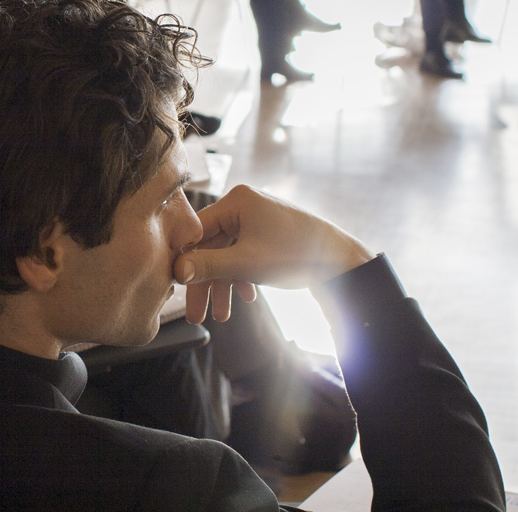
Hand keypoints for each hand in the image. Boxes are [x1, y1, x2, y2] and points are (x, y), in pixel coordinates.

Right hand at [173, 185, 372, 323]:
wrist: (341, 261)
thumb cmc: (296, 255)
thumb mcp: (246, 263)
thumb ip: (208, 266)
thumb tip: (176, 271)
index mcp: (237, 200)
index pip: (197, 230)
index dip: (185, 260)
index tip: (176, 288)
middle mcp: (244, 204)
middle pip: (211, 246)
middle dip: (206, 283)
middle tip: (197, 315)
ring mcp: (256, 218)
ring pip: (227, 254)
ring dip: (224, 285)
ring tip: (223, 316)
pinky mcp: (267, 232)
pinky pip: (243, 253)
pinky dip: (241, 276)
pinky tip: (248, 297)